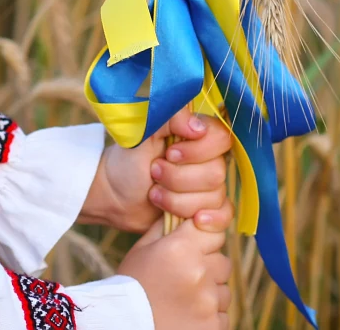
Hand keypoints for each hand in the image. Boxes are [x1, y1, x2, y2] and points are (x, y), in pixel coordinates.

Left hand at [79, 108, 231, 232]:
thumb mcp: (142, 134)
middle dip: (178, 178)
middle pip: (216, 173)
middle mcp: (209, 159)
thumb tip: (198, 128)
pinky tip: (191, 220)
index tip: (169, 154)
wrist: (114, 196)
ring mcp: (209, 186)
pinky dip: (208, 218)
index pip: (221, 138)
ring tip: (154, 193)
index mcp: (197, 135)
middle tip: (154, 173)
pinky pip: (224, 215)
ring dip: (177, 200)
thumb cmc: (127, 162)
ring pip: (214, 197)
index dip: (197, 151)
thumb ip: (169, 119)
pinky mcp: (206, 209)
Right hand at [118, 208, 233, 328]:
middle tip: (183, 279)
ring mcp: (208, 302)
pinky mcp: (213, 325)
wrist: (123, 326)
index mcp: (181, 248)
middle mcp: (199, 272)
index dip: (204, 240)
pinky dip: (209, 316)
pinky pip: (222, 314)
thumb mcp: (142, 250)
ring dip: (209, 293)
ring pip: (223, 289)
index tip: (193, 250)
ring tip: (183, 300)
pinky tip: (187, 315)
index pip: (215, 231)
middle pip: (222, 261)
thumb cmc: (130, 287)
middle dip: (208, 267)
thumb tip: (185, 210)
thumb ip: (167, 227)